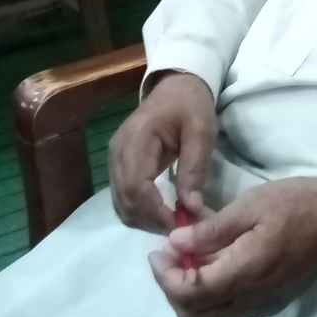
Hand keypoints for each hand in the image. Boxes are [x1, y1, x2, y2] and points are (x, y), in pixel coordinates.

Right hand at [109, 71, 216, 233]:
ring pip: (120, 203)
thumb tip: (191, 208)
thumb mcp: (202, 132)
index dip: (156, 212)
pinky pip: (123, 197)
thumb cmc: (190, 105)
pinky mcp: (119, 165)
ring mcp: (114, 159)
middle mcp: (117, 152)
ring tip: (173, 223)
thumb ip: (195, 168)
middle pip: (124, 200)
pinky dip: (140, 211)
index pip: (136, 187)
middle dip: (151, 221)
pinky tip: (162, 214)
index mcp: (137, 139)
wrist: (176, 86)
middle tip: (180, 230)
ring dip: (144, 219)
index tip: (180, 225)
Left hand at [147, 176, 316, 316]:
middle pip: (195, 315)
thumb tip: (173, 244)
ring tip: (185, 259)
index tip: (157, 251)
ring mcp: (263, 305)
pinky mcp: (272, 302)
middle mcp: (252, 299)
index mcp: (246, 272)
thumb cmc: (298, 203)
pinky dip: (210, 296)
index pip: (190, 293)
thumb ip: (211, 229)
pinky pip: (229, 311)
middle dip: (171, 288)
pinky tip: (211, 265)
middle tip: (167, 256)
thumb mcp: (252, 205)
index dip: (165, 277)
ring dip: (189, 295)